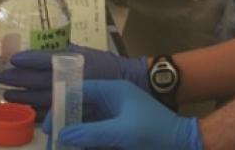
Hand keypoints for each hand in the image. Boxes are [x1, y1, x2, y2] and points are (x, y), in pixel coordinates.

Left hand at [0, 45, 147, 112]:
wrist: (128, 85)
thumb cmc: (106, 66)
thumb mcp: (86, 52)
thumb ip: (66, 50)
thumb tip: (44, 46)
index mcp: (73, 61)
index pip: (46, 59)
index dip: (28, 59)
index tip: (14, 59)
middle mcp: (71, 79)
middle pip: (38, 80)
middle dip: (18, 79)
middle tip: (2, 77)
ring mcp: (72, 97)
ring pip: (41, 98)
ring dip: (22, 97)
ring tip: (7, 95)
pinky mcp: (75, 111)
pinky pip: (51, 113)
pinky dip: (36, 112)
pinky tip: (25, 109)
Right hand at [42, 80, 200, 149]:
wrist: (185, 145)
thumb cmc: (154, 133)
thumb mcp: (121, 132)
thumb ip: (90, 133)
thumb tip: (62, 135)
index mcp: (114, 91)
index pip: (80, 91)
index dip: (61, 105)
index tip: (49, 125)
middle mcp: (113, 101)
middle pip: (81, 108)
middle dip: (66, 123)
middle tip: (52, 140)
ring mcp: (117, 117)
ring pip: (88, 124)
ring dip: (76, 135)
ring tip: (61, 148)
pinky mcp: (121, 133)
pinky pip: (98, 136)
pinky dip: (88, 143)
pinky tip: (78, 149)